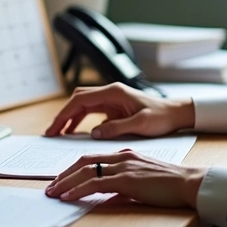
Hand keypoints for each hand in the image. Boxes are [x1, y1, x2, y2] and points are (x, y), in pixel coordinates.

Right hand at [44, 82, 193, 138]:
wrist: (175, 113)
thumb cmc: (161, 116)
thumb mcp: (140, 124)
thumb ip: (116, 127)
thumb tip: (94, 133)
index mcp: (114, 92)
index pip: (81, 100)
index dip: (65, 113)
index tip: (54, 127)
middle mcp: (110, 93)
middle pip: (78, 100)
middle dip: (62, 115)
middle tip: (51, 132)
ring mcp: (111, 100)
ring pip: (83, 105)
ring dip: (69, 118)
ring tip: (58, 133)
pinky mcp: (114, 108)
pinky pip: (91, 112)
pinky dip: (80, 120)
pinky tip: (74, 132)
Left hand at [44, 149, 206, 207]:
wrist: (189, 182)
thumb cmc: (171, 184)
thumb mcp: (143, 180)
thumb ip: (125, 183)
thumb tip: (109, 194)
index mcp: (126, 154)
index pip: (92, 158)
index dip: (74, 168)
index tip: (62, 179)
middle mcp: (122, 157)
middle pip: (84, 161)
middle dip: (64, 174)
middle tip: (51, 186)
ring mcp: (123, 167)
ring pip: (86, 171)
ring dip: (65, 182)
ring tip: (53, 193)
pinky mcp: (126, 179)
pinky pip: (95, 183)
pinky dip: (78, 190)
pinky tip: (68, 197)